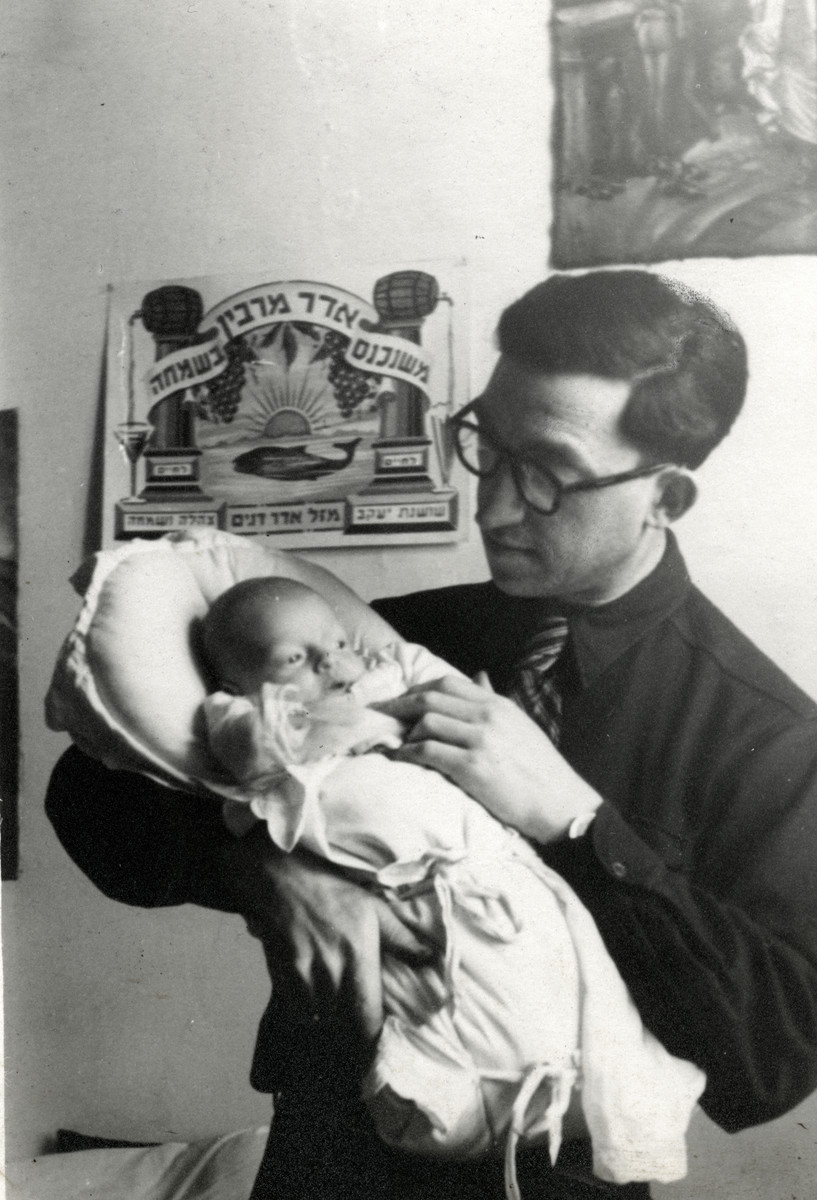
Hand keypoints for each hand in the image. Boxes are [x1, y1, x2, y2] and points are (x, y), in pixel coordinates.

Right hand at [219, 827, 433, 1040]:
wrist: (280, 882)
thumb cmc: (331, 893)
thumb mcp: (373, 908)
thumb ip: (401, 939)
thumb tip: (430, 959)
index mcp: (359, 957)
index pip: (368, 1019)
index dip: (373, 1036)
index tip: (378, 1037)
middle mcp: (333, 973)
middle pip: (344, 1027)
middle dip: (352, 1034)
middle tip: (358, 1032)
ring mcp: (305, 978)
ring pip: (321, 1021)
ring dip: (330, 1022)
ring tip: (336, 1015)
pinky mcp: (283, 978)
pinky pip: (298, 1009)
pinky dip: (307, 1010)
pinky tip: (313, 999)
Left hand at [383, 672, 600, 843]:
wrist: (561, 804)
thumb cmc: (540, 769)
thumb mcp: (520, 724)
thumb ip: (494, 700)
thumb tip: (478, 676)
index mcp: (498, 704)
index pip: (448, 682)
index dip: (417, 688)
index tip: (399, 698)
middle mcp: (488, 716)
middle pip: (431, 697)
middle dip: (399, 704)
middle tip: (379, 714)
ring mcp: (480, 740)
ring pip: (426, 722)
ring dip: (405, 733)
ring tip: (396, 744)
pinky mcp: (472, 767)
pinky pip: (428, 751)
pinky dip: (408, 754)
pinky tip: (401, 759)